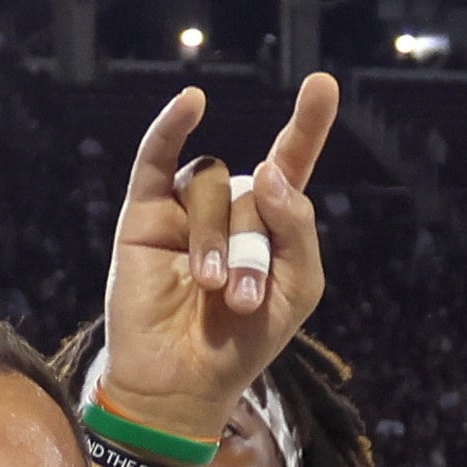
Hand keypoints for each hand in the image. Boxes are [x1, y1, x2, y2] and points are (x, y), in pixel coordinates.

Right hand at [91, 74, 340, 443]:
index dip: (307, 124)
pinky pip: (158, 158)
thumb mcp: (297, 287)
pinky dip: (171, 127)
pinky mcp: (144, 215)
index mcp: (271, 224)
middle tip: (245, 301)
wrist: (183, 382)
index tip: (322, 84)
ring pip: (213, 184)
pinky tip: (192, 104)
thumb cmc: (243, 342)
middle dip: (255, 246)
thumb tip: (267, 169)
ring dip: (218, 240)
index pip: (290, 162)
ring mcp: (185, 208)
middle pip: (255, 187)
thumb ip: (297, 226)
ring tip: (213, 288)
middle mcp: (230, 208)